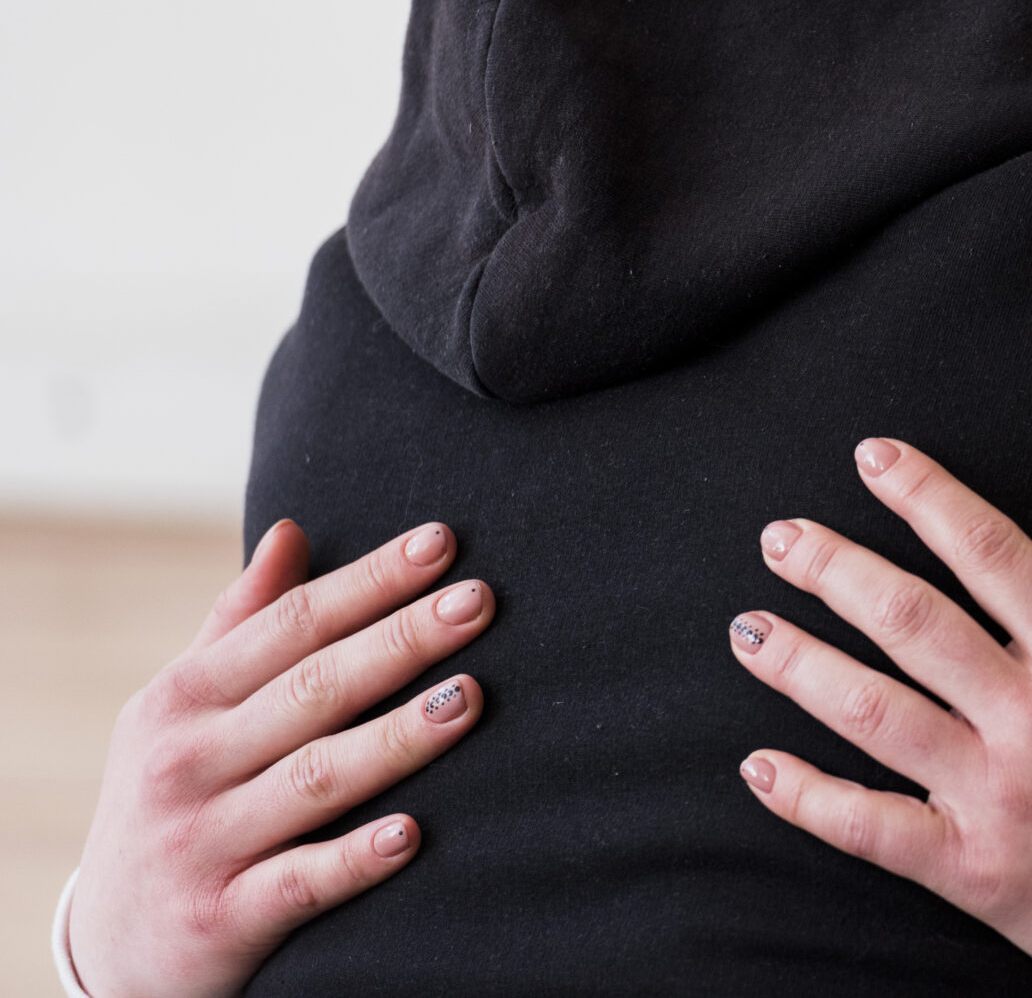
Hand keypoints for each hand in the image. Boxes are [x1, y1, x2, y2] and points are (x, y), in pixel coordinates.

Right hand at [68, 519, 494, 997]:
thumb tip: (291, 529)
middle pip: (312, 689)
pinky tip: (411, 833)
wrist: (110, 946)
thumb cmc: (175, 797)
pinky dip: (353, 858)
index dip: (367, 581)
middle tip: (478, 601)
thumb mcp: (181, 709)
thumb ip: (239, 623)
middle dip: (398, 641)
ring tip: (468, 698)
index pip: (290, 624)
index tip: (442, 542)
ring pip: (315, 780)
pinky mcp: (222, 919)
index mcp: (183, 699)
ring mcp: (203, 842)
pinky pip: (299, 883)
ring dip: (395, 739)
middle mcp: (187, 763)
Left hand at [728, 441, 1031, 997]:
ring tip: (751, 629)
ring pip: (876, 714)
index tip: (876, 460)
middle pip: (912, 621)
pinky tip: (761, 768)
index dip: (926, 496)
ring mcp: (999, 798)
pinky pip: (874, 830)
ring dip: (803, 665)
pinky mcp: (976, 873)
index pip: (991, 552)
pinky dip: (810, 800)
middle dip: (837, 569)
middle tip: (782, 537)